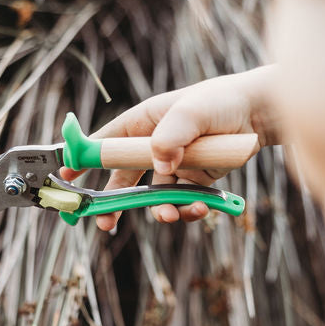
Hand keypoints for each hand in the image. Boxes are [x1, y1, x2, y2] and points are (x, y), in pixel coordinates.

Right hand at [59, 65, 277, 230]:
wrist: (259, 115)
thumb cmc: (222, 102)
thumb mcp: (194, 111)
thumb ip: (172, 136)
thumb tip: (159, 164)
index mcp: (144, 122)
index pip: (106, 141)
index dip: (84, 156)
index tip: (65, 173)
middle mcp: (154, 145)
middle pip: (123, 177)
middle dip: (113, 202)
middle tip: (104, 223)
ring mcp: (174, 164)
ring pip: (154, 196)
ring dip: (158, 210)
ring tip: (170, 216)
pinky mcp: (194, 179)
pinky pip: (182, 201)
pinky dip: (187, 210)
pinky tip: (200, 208)